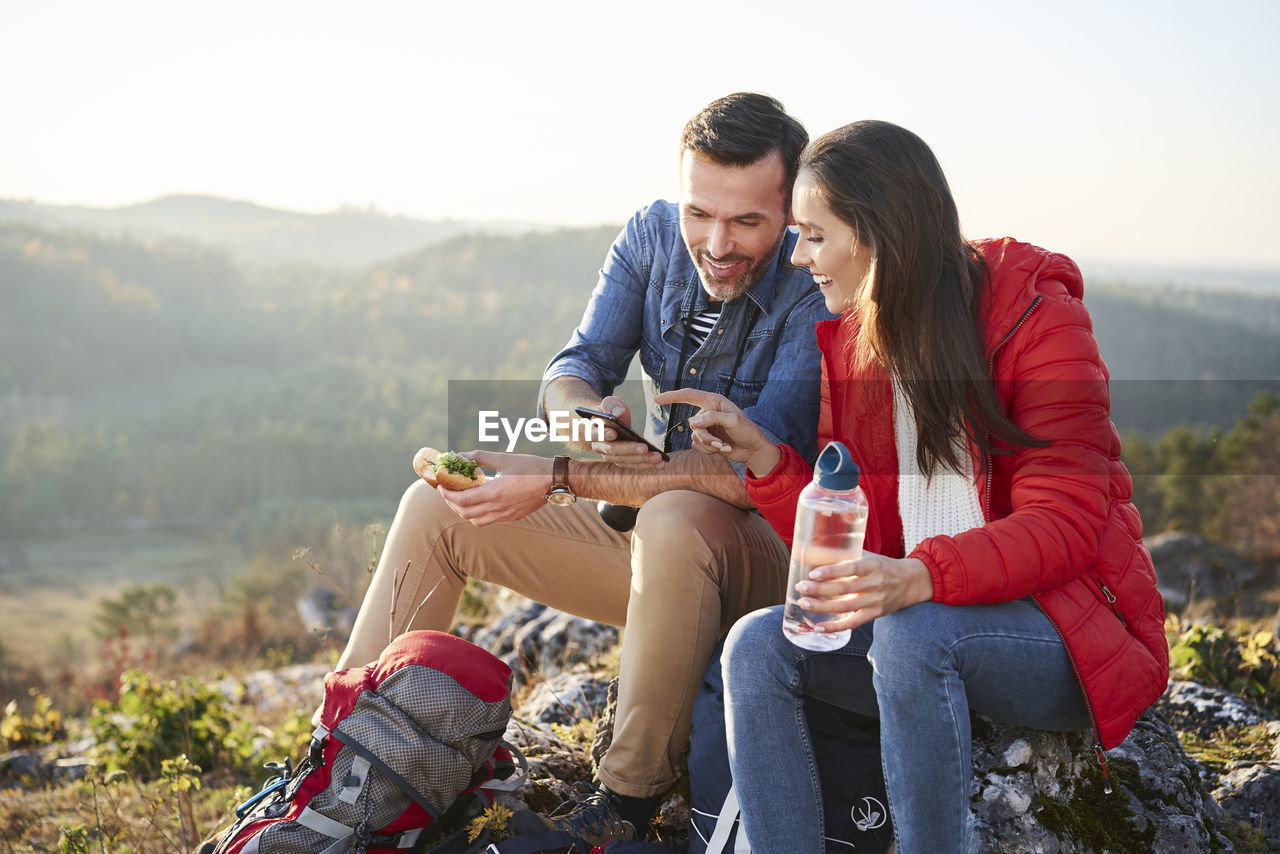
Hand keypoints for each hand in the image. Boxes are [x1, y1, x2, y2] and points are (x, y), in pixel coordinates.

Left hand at [435, 451, 552, 526]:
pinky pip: (489, 520)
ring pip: (476, 521)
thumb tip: (460, 455)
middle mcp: (499, 507)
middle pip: (465, 513)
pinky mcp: (513, 517)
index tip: (441, 486)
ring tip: (461, 499)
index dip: (447, 494)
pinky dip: (478, 514)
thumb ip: (480, 457)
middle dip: (451, 503)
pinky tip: (479, 502)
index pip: (462, 499)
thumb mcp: (504, 458)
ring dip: (464, 512)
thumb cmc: (531, 467)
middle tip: (447, 492)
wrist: (555, 480)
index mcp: (495, 492)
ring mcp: (506, 514)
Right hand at [583, 395, 666, 470]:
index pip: (594, 434)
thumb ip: (612, 406)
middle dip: (630, 450)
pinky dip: (648, 465)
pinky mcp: (623, 461)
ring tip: (659, 458)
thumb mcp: (611, 403)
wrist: (611, 421)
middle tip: (645, 448)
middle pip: (614, 451)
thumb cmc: (610, 410)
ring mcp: (611, 457)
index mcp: (592, 431)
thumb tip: (617, 414)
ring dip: (643, 461)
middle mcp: (599, 447)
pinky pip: (635, 465)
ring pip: (626, 461)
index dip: (602, 434)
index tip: (613, 433)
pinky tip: (661, 463)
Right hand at [652, 388, 779, 476]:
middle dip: (706, 437)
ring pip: (695, 437)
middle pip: (693, 424)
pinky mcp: (706, 439)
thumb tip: (691, 421)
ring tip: (725, 446)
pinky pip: (697, 446)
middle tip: (721, 443)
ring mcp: (706, 426)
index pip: (688, 395)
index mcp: (714, 401)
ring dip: (710, 445)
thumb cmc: (747, 431)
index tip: (657, 399)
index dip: (672, 396)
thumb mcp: (733, 421)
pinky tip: (722, 449)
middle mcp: (708, 412)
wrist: (753, 450)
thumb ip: (712, 418)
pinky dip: (709, 451)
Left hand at [794, 551, 933, 633]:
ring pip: (845, 607)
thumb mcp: (869, 556)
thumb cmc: (883, 566)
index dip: (831, 571)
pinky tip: (818, 627)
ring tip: (804, 603)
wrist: (911, 582)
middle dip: (820, 589)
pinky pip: (853, 623)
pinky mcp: (875, 614)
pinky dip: (835, 627)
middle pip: (844, 588)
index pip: (851, 568)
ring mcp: (875, 601)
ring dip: (822, 607)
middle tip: (801, 587)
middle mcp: (875, 584)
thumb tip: (816, 553)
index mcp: (873, 565)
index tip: (813, 573)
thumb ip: (847, 556)